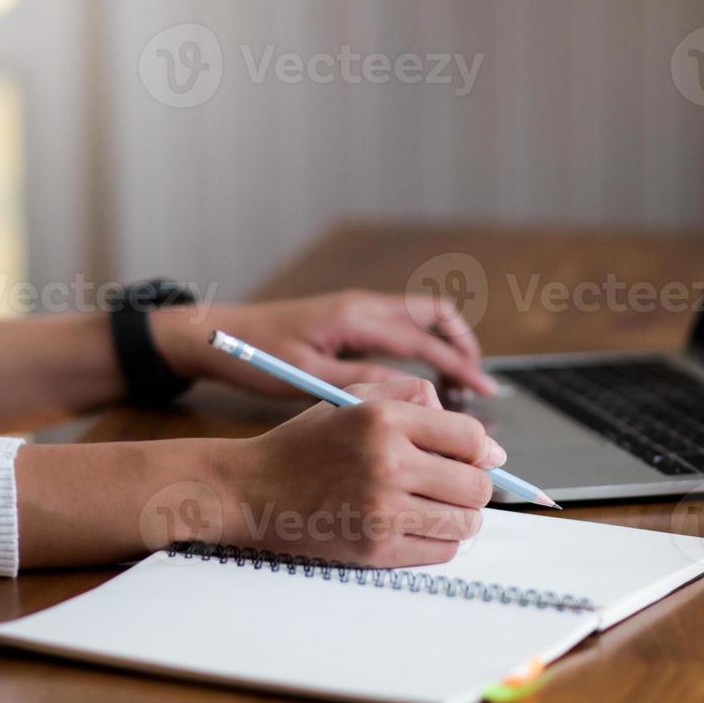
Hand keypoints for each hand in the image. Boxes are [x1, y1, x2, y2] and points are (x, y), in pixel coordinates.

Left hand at [152, 290, 497, 398]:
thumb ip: (361, 383)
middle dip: (462, 348)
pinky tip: (421, 382)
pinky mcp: (350, 319)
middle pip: (434, 315)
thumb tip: (414, 397)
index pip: (425, 339)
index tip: (485, 392)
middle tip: (477, 387)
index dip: (460, 367)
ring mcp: (358, 309)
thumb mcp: (309, 377)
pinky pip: (401, 328)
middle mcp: (363, 305)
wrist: (219, 332)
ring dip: (444, 348)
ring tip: (456, 388)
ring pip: (420, 319)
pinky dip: (423, 349)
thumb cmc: (256, 355)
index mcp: (356, 316)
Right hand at [210, 379, 504, 566]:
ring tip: (437, 507)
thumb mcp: (354, 397)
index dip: (484, 450)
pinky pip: (440, 551)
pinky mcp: (374, 550)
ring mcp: (381, 510)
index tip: (482, 458)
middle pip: (476, 485)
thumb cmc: (307, 444)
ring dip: (461, 517)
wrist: (251, 490)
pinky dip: (438, 541)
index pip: (470, 437)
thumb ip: (415, 396)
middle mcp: (386, 462)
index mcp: (383, 418)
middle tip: (457, 486)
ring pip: (465, 523)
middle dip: (475, 487)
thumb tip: (482, 443)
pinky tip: (416, 527)